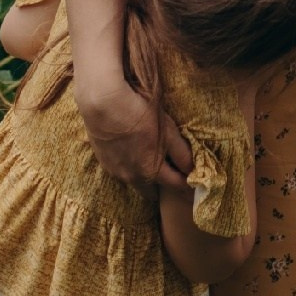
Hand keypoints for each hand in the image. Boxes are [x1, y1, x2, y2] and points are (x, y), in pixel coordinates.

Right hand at [78, 78, 192, 188]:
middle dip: (163, 184)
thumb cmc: (139, 114)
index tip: (192, 177)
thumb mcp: (168, 131)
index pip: (175, 186)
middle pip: (152, 191)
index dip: (186, 181)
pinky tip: (131, 147)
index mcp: (150, 171)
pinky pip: (120, 170)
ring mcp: (114, 171)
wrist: (103, 104)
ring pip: (135, 181)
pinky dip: (129, 165)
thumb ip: (182, 153)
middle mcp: (131, 177)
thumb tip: (193, 169)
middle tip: (171, 168)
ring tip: (148, 154)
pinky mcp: (102, 161)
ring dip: (144, 174)